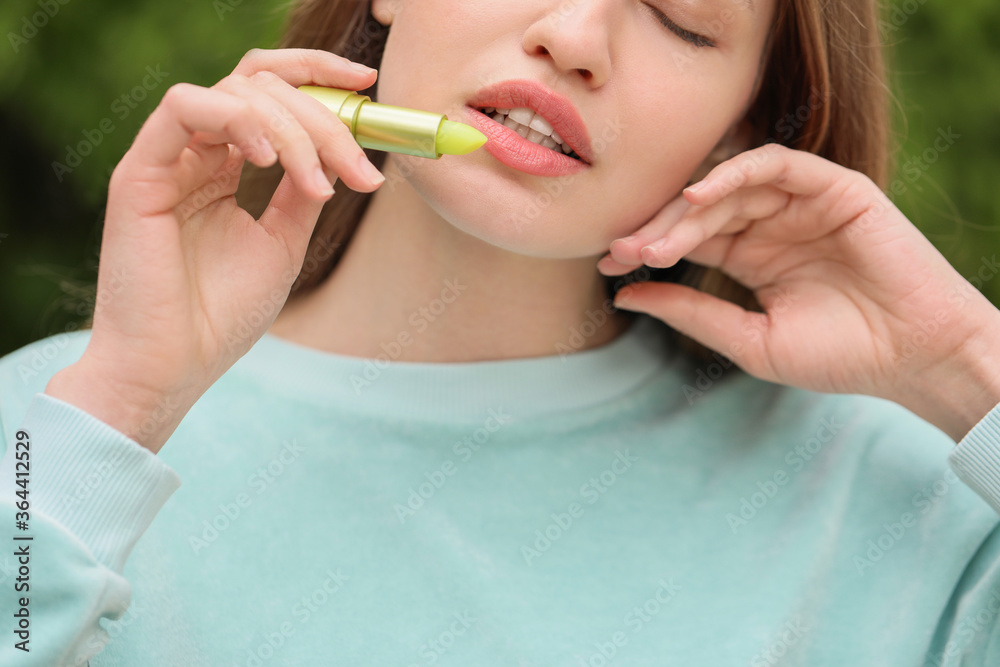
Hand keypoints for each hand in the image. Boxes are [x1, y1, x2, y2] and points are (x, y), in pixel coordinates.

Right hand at [51, 48, 386, 450]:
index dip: (318, 76)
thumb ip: (303, 191)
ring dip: (293, 127)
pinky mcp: (139, 171)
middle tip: (358, 169)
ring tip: (318, 183)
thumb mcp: (283, 242)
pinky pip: (185, 107)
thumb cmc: (221, 315)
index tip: (368, 84)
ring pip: (234, 92)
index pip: (268, 93)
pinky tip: (270, 164)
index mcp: (222, 166)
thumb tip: (340, 152)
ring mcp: (166, 159)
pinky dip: (239, 122)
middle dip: (324, 119)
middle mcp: (193, 154)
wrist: (173, 367)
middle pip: (262, 87)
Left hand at [597, 144, 999, 438]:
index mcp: (749, 255)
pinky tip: (699, 195)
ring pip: (729, 187)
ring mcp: (800, 203)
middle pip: (699, 211)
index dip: (646, 246)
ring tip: (654, 238)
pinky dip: (735, 173)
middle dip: (657, 229)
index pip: (687, 238)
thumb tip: (623, 297)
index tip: (605, 265)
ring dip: (688, 209)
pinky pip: (777, 164)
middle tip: (622, 249)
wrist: (913, 358)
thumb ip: (690, 313)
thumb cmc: (838, 355)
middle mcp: (769, 223)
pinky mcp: (833, 187)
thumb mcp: (749, 339)